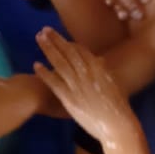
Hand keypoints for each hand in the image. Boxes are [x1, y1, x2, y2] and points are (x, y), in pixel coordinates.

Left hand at [32, 27, 133, 147]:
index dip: (68, 42)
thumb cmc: (118, 106)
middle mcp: (87, 73)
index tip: (58, 36)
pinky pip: (55, 83)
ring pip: (60, 63)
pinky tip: (36, 65)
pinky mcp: (70, 98)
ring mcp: (77, 85)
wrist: (117, 123)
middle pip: (68, 52)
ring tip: (39, 39)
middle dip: (56, 40)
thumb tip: (99, 61)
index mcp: (98, 68)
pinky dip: (45, 73)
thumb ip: (104, 72)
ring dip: (49, 49)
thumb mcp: (113, 84)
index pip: (81, 51)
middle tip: (44, 30)